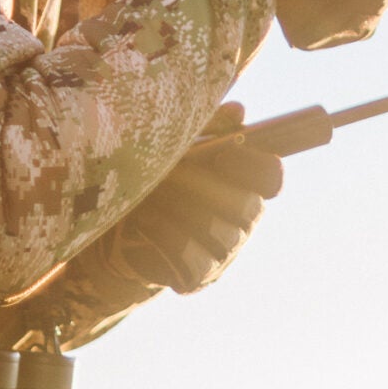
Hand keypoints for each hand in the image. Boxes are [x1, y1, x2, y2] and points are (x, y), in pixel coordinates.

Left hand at [104, 104, 283, 293]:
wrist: (115, 230)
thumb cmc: (152, 178)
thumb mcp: (175, 146)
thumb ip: (206, 128)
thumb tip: (237, 112)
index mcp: (244, 184)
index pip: (271, 176)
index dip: (253, 166)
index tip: (221, 155)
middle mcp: (243, 220)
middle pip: (247, 206)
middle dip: (205, 186)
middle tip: (171, 172)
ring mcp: (224, 252)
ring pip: (217, 231)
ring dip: (180, 208)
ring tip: (149, 194)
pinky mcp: (199, 276)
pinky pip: (192, 261)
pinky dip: (166, 238)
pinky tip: (144, 223)